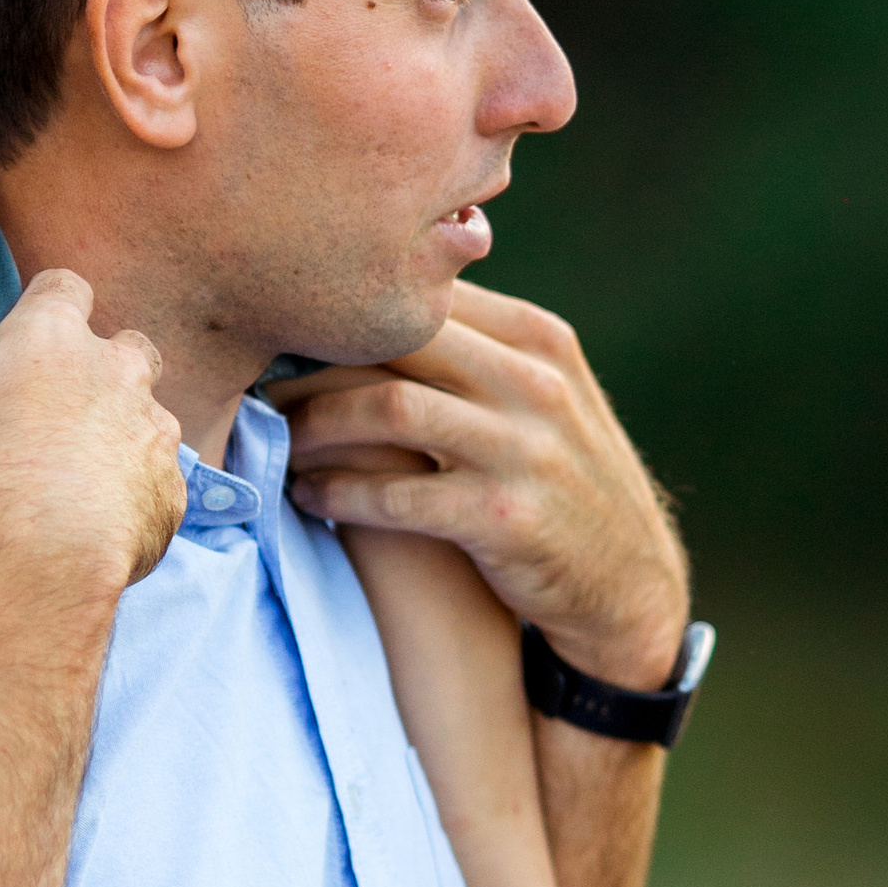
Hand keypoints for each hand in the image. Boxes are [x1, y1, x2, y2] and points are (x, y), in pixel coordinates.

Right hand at [0, 269, 184, 594]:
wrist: (37, 555)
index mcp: (48, 339)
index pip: (64, 288)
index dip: (52, 306)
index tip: (37, 333)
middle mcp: (113, 371)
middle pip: (130, 346)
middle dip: (109, 372)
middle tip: (67, 412)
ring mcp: (152, 430)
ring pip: (154, 419)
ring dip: (126, 441)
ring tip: (84, 482)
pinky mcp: (171, 492)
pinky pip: (162, 489)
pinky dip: (139, 503)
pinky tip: (103, 531)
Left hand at [272, 290, 686, 687]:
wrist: (629, 589)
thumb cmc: (558, 485)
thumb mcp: (539, 398)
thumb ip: (475, 351)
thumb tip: (374, 304)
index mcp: (538, 338)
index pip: (421, 297)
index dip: (342, 314)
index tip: (285, 334)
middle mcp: (536, 382)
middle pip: (395, 339)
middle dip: (315, 361)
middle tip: (258, 382)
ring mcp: (526, 449)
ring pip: (387, 408)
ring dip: (315, 427)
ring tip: (276, 443)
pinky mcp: (504, 516)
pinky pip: (396, 495)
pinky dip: (338, 494)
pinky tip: (308, 499)